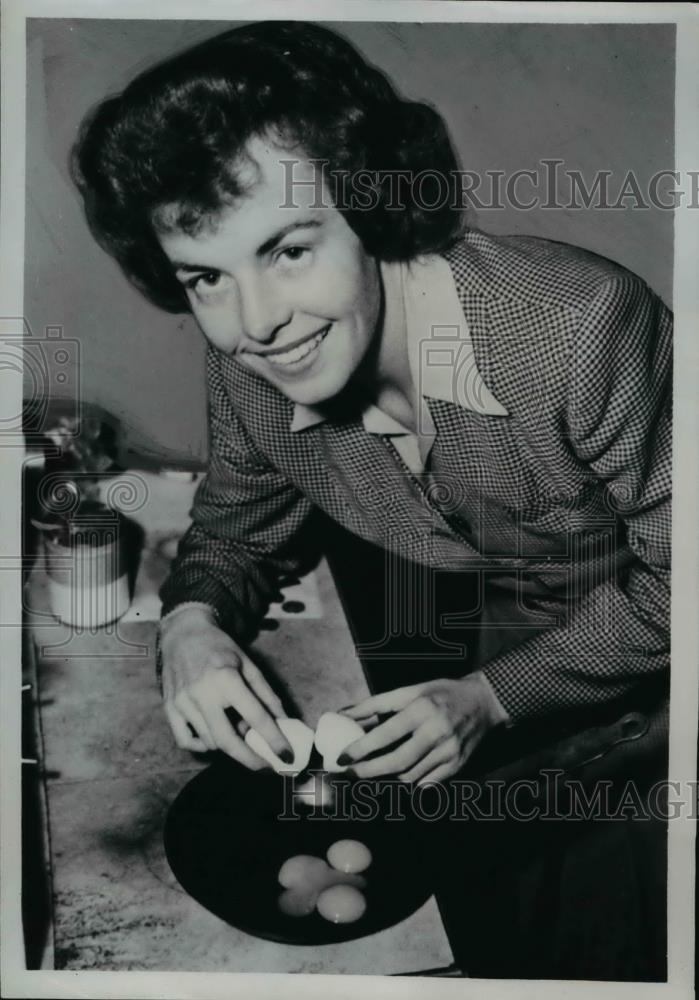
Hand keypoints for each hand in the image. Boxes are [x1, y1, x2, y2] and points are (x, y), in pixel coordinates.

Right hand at [159, 606, 292, 768]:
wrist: (183, 634)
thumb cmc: (220, 648)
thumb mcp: (248, 664)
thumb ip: (266, 694)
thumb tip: (284, 722)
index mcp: (226, 677)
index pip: (255, 716)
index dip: (274, 739)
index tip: (287, 756)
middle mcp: (202, 692)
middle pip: (227, 740)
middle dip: (251, 760)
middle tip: (267, 768)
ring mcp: (182, 701)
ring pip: (209, 742)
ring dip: (229, 747)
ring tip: (240, 734)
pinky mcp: (168, 707)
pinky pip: (185, 741)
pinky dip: (202, 746)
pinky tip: (215, 737)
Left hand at [338, 673, 504, 784]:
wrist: (483, 702)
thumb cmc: (441, 693)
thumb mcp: (409, 691)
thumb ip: (376, 704)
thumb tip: (343, 714)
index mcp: (422, 709)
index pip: (386, 734)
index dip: (361, 748)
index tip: (342, 757)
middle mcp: (437, 731)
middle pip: (397, 761)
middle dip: (369, 771)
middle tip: (350, 773)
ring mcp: (449, 751)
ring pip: (410, 775)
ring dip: (387, 776)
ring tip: (372, 771)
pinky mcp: (458, 765)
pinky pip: (426, 783)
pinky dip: (410, 781)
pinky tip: (399, 774)